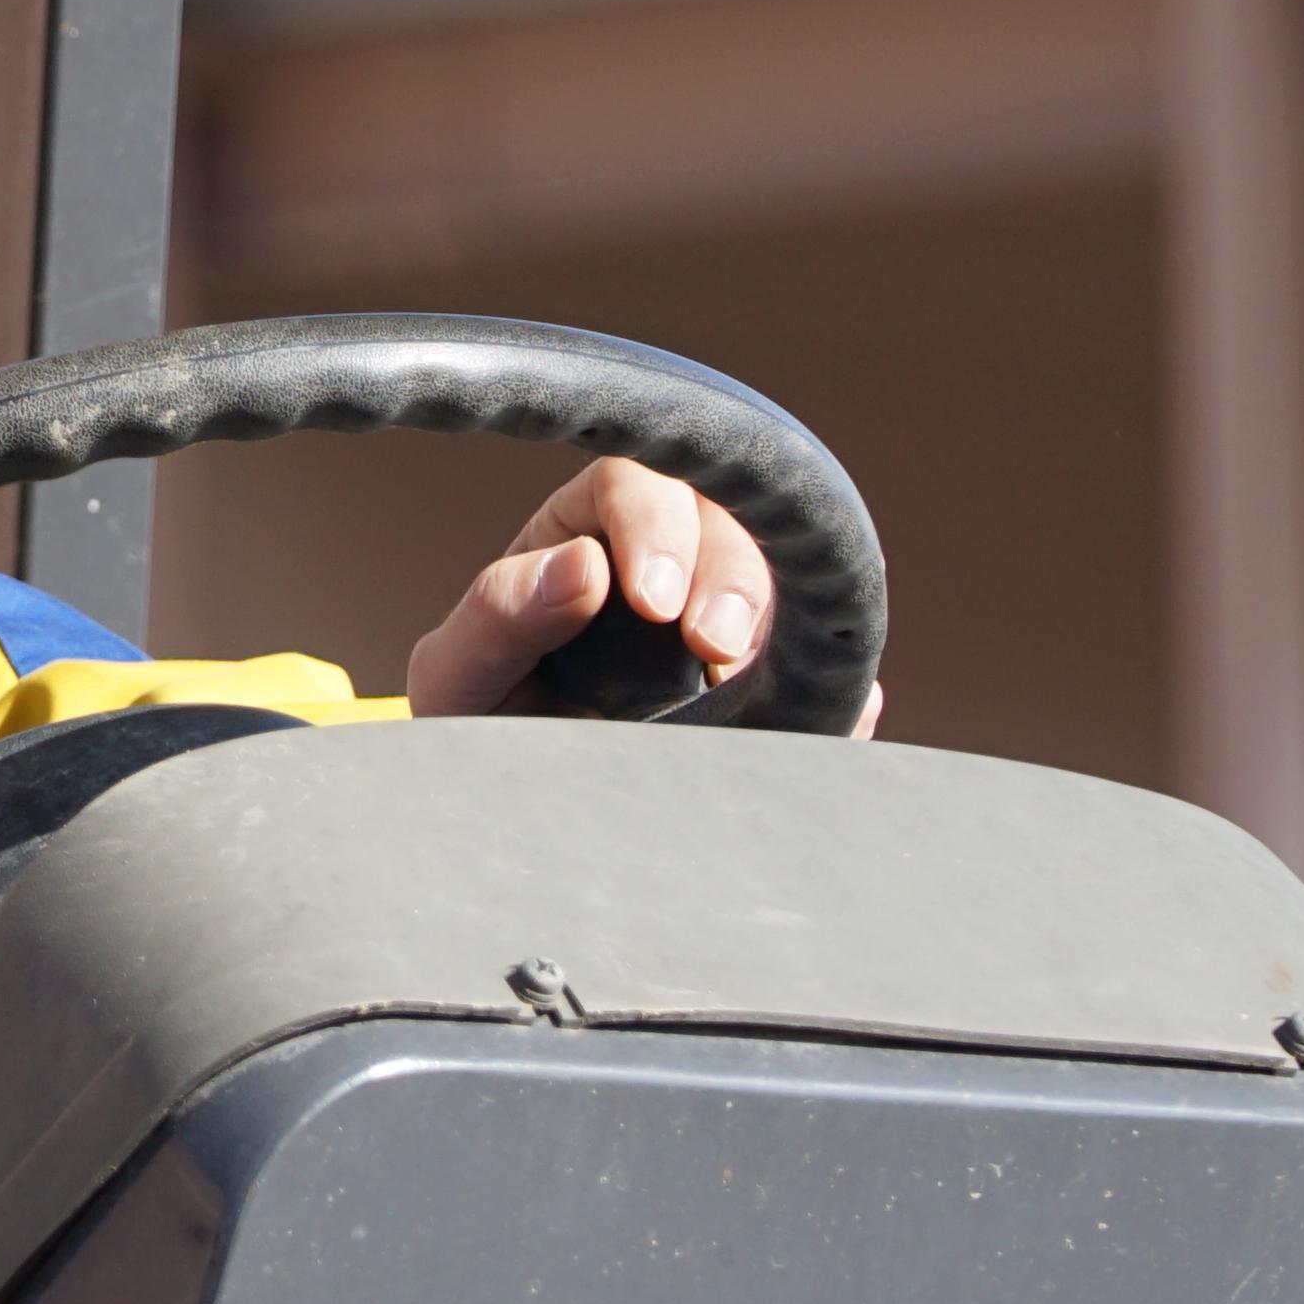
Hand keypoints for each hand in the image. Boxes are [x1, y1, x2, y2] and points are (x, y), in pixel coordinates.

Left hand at [404, 455, 880, 736]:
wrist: (501, 817)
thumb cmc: (470, 721)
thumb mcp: (456, 671)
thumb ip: (499, 613)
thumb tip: (584, 565)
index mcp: (584, 532)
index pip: (631, 486)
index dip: (654, 526)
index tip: (654, 601)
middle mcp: (662, 564)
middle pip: (723, 525)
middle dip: (732, 577)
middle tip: (714, 647)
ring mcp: (716, 625)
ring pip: (780, 589)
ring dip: (778, 628)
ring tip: (745, 685)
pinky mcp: (760, 694)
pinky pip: (817, 675)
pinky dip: (838, 690)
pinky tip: (847, 710)